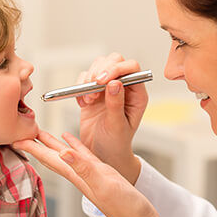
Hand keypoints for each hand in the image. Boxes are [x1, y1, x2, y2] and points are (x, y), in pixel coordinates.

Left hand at [14, 130, 174, 216]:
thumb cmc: (124, 206)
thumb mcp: (103, 183)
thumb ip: (84, 167)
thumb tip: (63, 152)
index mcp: (76, 175)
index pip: (49, 159)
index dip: (32, 148)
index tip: (14, 138)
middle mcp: (79, 174)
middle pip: (52, 155)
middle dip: (35, 143)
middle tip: (19, 130)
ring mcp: (89, 173)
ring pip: (65, 154)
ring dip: (51, 143)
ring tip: (39, 131)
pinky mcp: (101, 172)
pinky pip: (82, 155)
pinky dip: (74, 145)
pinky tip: (69, 139)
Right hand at [76, 54, 147, 183]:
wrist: (101, 154)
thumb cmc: (115, 144)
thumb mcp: (117, 126)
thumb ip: (116, 104)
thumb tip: (115, 83)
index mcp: (137, 94)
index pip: (132, 68)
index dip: (117, 69)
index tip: (102, 81)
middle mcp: (124, 87)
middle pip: (115, 61)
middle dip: (100, 70)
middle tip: (92, 86)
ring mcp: (107, 88)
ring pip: (98, 66)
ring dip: (88, 79)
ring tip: (88, 99)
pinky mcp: (93, 91)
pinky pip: (84, 78)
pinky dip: (79, 87)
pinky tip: (83, 104)